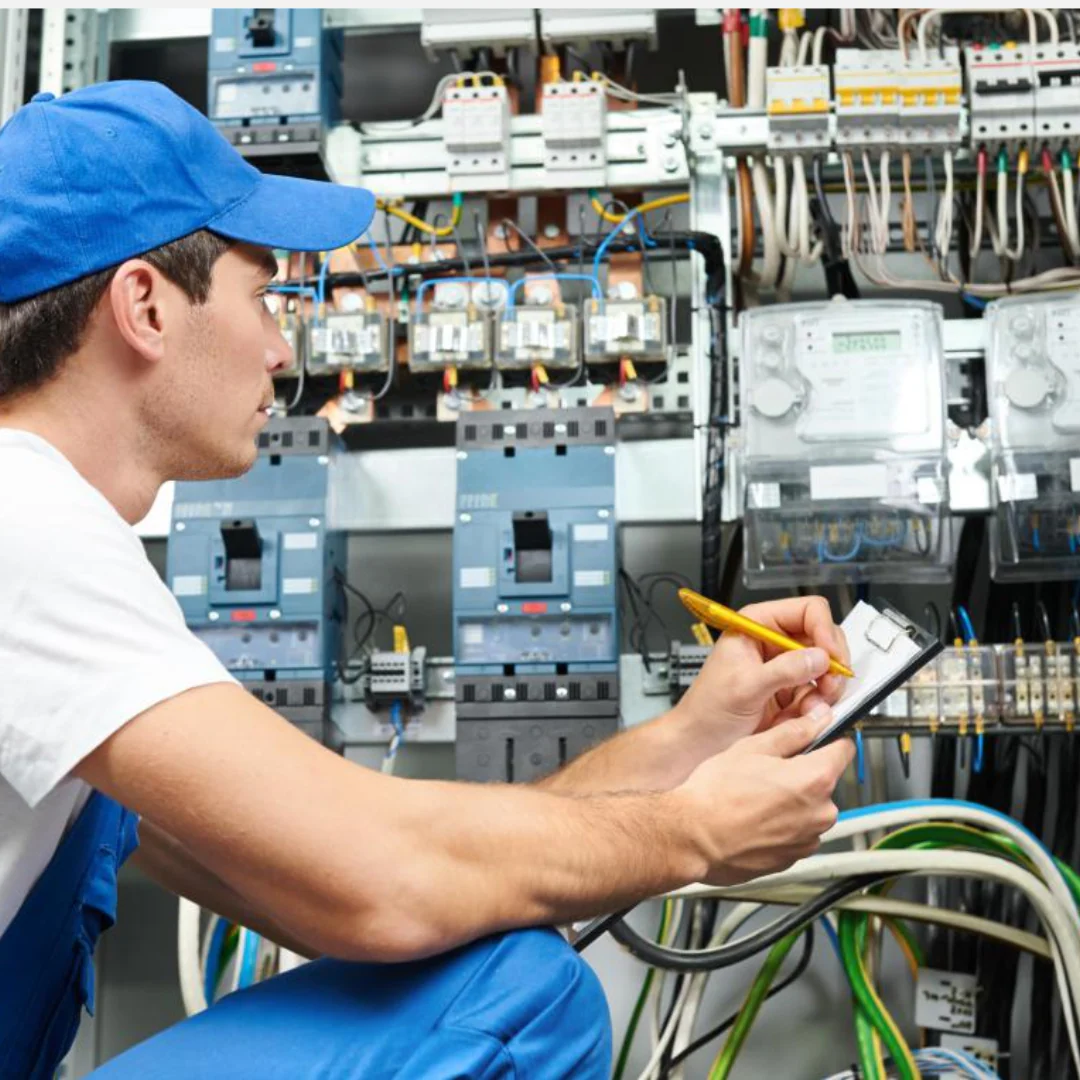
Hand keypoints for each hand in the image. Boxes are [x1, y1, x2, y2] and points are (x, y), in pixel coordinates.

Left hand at [673, 596, 850, 756]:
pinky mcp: (791, 690)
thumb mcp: (746, 686)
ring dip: (827, 687)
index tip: (831, 657)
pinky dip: (820, 704)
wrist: (701, 742)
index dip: (824, 630)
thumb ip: (784, 670)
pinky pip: (820, 691)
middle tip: (829, 685)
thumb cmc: (709, 709)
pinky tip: (805, 714)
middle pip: (823, 638)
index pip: (808, 610)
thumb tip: (819, 658)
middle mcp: (774, 641)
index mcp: (757, 624)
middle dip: (831, 663)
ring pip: (826, 667)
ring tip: (813, 705)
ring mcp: (785, 666)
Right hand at [676, 709, 854, 885]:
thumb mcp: (752, 747)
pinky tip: (753, 818)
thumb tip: (815, 721)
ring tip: (755, 798)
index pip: (844, 750)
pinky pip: (795, 834)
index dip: (828, 740)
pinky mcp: (792, 858)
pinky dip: (780, 826)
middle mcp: (820, 813)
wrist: (693, 837)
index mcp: (815, 779)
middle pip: (824, 782)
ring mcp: (807, 839)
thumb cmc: (716, 795)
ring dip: (791, 803)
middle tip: (767, 770)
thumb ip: (793, 732)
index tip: (817, 740)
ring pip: (809, 810)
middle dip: (802, 774)